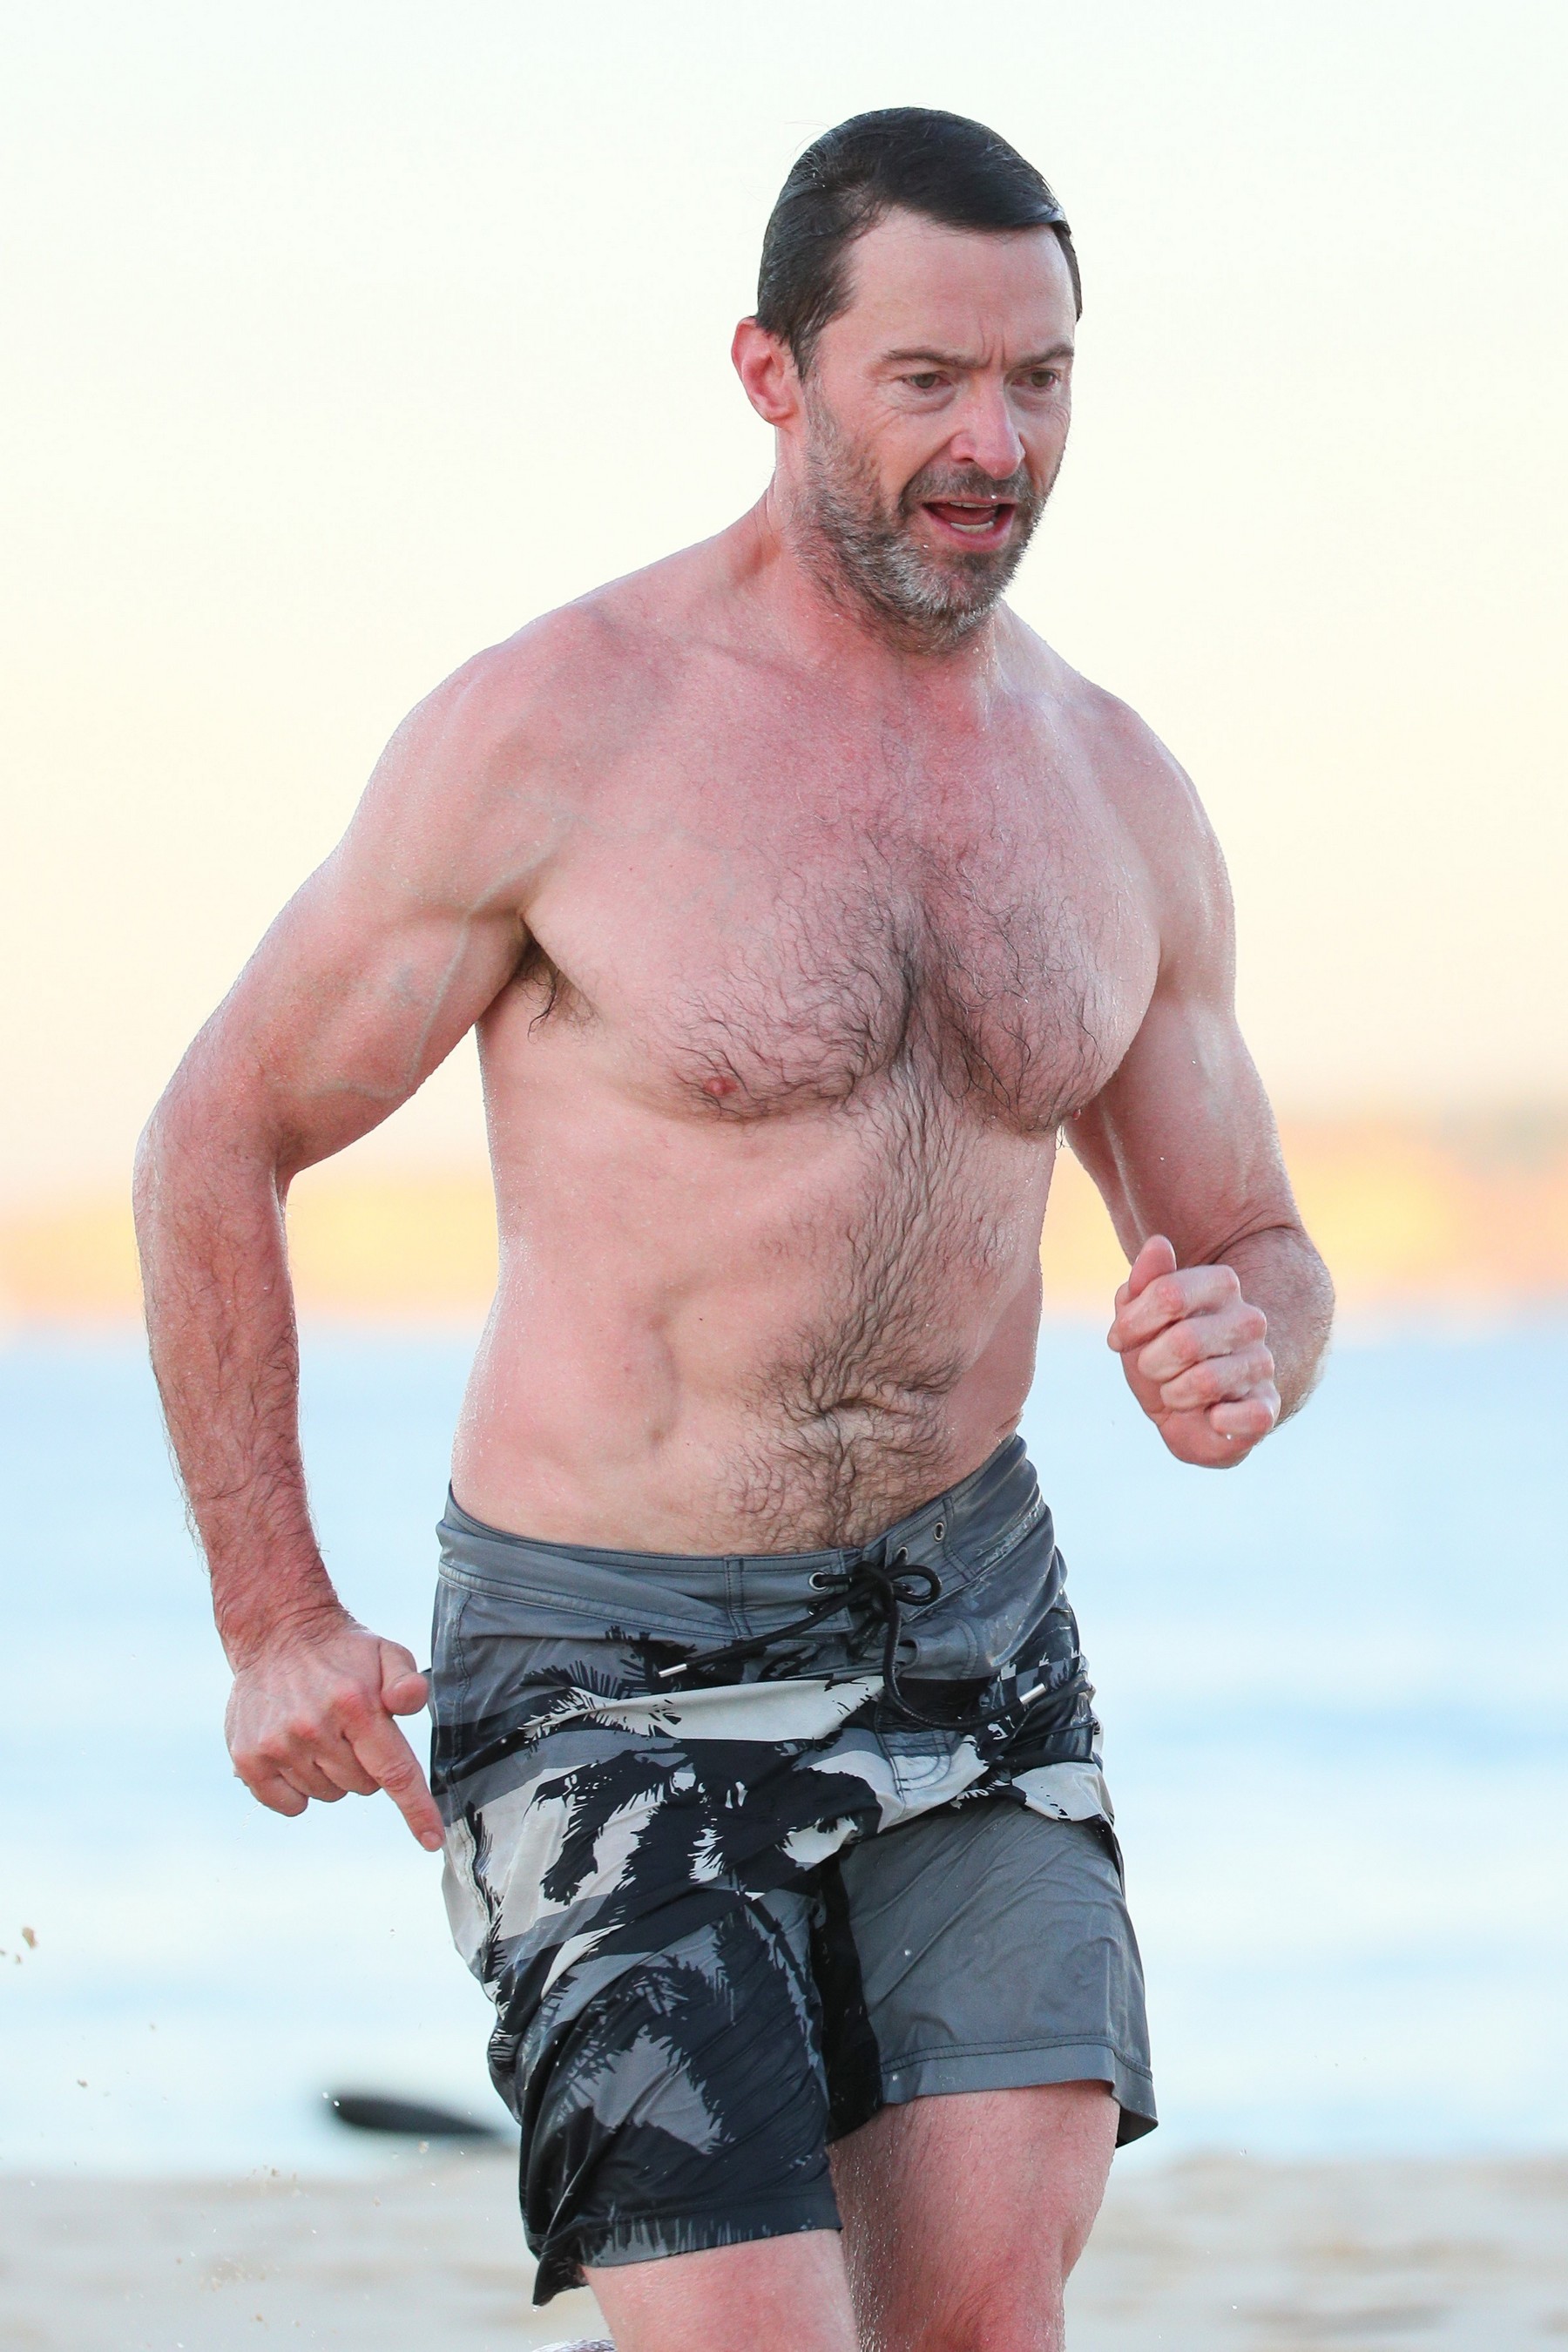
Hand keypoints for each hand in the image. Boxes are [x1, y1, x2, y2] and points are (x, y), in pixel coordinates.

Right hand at [224, 1609, 444, 1850]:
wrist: (276, 1633)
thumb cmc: (343, 1651)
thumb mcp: (387, 1653)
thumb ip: (408, 1682)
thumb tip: (410, 1700)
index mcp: (355, 1705)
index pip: (394, 1771)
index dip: (416, 1810)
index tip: (431, 1840)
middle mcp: (314, 1728)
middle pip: (363, 1786)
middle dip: (366, 1765)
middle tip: (351, 1730)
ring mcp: (278, 1745)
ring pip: (328, 1795)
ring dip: (331, 1774)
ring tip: (320, 1732)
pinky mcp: (249, 1758)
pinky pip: (288, 1805)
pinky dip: (297, 1790)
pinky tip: (295, 1753)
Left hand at [1107, 1235, 1279, 1467]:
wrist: (1184, 1413)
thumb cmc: (1160, 1356)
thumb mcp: (1138, 1318)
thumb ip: (1144, 1281)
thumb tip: (1158, 1243)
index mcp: (1220, 1286)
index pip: (1169, 1293)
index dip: (1132, 1324)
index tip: (1119, 1339)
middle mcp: (1249, 1320)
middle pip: (1185, 1341)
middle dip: (1153, 1364)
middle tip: (1154, 1369)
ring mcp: (1261, 1363)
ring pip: (1206, 1381)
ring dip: (1175, 1395)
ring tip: (1177, 1393)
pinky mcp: (1267, 1406)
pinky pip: (1250, 1417)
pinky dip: (1218, 1422)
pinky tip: (1212, 1418)